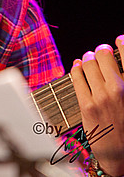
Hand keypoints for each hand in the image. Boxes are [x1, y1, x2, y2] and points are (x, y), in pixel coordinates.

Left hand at [70, 35, 123, 175]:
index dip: (122, 43)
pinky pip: (76, 78)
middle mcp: (119, 90)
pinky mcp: (86, 105)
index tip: (119, 40)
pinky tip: (77, 67)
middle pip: (104, 56)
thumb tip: (119, 64)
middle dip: (101, 51)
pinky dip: (76, 68)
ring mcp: (101, 98)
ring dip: (87, 58)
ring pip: (87, 64)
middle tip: (100, 52)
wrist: (121, 154)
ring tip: (88, 59)